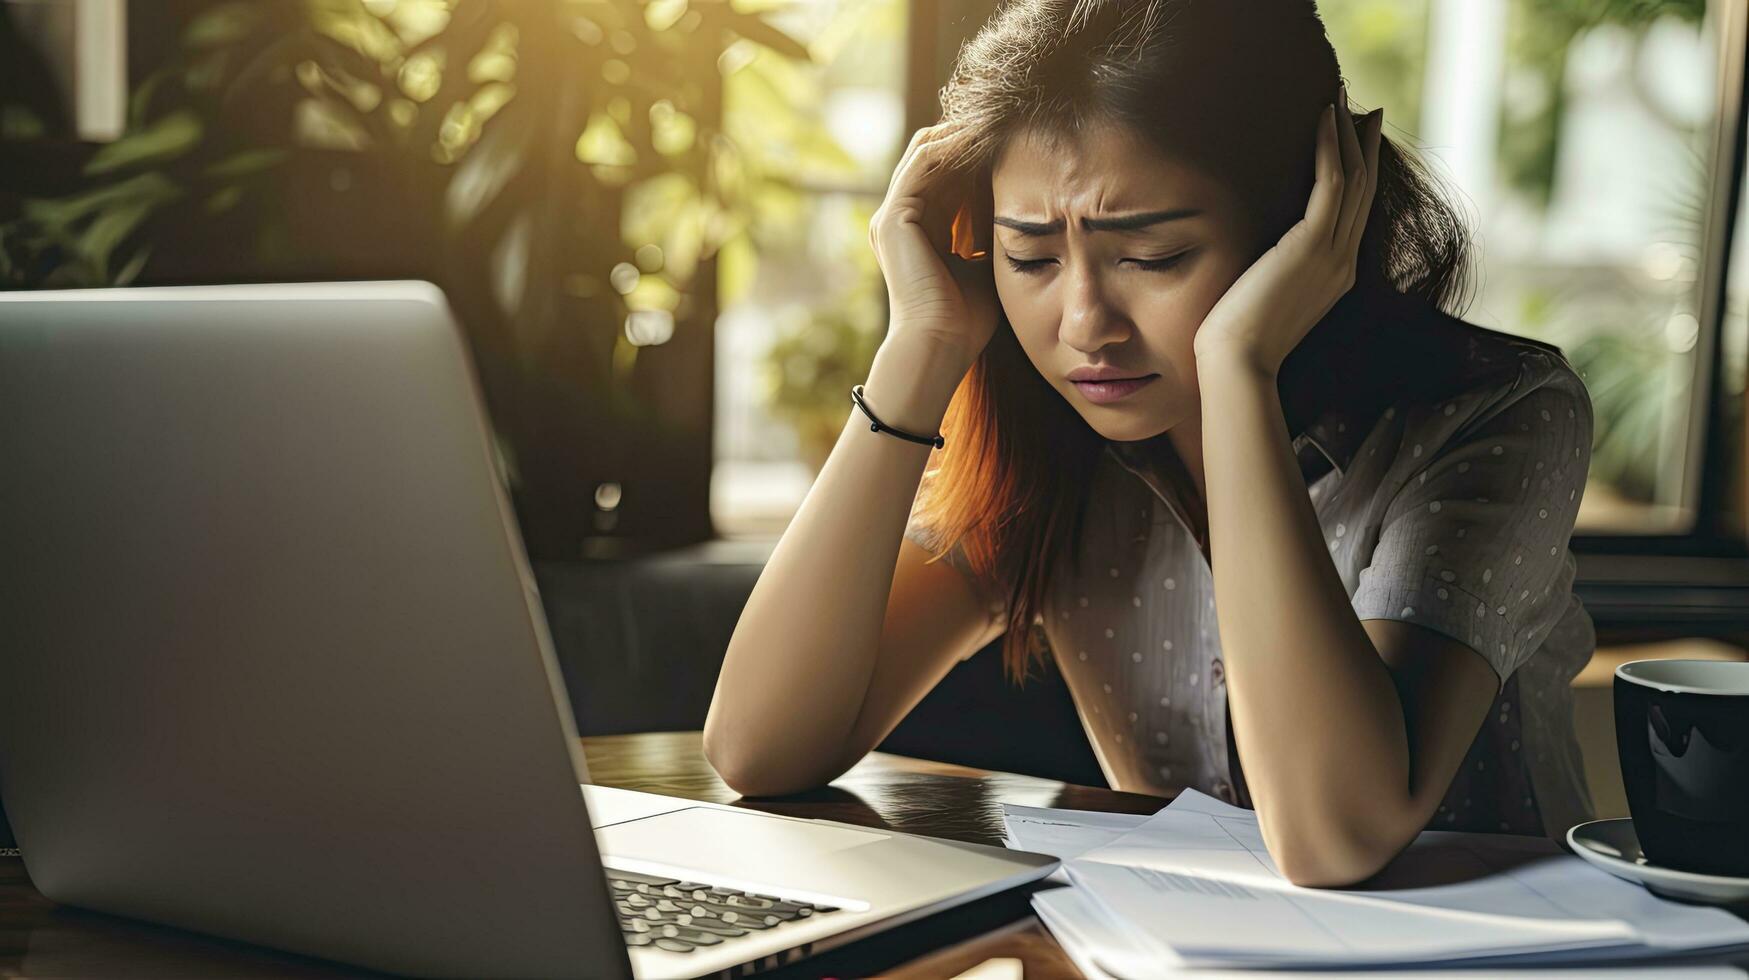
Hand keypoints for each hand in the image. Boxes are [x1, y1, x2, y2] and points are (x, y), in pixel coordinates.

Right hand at [868, 121, 999, 372]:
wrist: (940, 344)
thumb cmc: (965, 320)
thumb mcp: (983, 264)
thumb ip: (989, 234)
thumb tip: (1018, 208)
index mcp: (917, 233)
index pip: (946, 178)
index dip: (977, 156)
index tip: (1015, 139)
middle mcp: (899, 221)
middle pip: (934, 158)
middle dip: (969, 137)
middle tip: (1008, 118)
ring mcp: (892, 217)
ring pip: (927, 152)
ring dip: (961, 133)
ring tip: (997, 118)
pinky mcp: (893, 216)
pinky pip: (923, 162)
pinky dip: (951, 144)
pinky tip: (982, 135)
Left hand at [1192, 89, 1383, 378]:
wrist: (1238, 364)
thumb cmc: (1237, 340)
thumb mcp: (1267, 297)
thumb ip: (1278, 271)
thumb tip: (1263, 252)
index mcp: (1335, 275)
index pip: (1355, 213)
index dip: (1360, 172)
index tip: (1359, 140)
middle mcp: (1343, 262)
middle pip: (1364, 190)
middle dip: (1364, 146)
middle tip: (1366, 110)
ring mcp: (1333, 254)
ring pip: (1353, 180)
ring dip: (1348, 135)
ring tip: (1340, 99)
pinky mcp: (1312, 245)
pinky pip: (1332, 184)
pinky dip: (1330, 147)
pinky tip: (1323, 119)